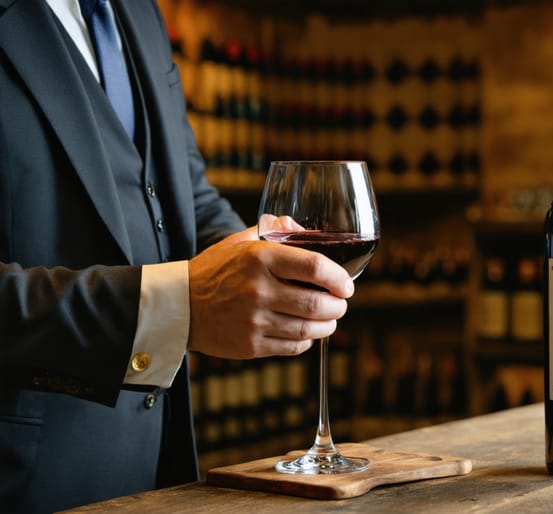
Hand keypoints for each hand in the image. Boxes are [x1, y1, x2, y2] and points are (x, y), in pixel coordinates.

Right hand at [186, 226, 353, 358]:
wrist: (178, 306)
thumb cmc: (213, 271)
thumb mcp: (239, 242)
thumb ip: (272, 229)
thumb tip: (302, 227)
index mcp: (259, 258)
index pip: (315, 266)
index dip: (339, 277)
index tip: (347, 284)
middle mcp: (258, 289)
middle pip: (317, 302)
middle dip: (338, 305)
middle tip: (340, 303)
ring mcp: (254, 320)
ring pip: (309, 328)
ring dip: (328, 325)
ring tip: (329, 318)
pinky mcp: (251, 345)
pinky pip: (293, 347)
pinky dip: (307, 341)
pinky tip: (306, 333)